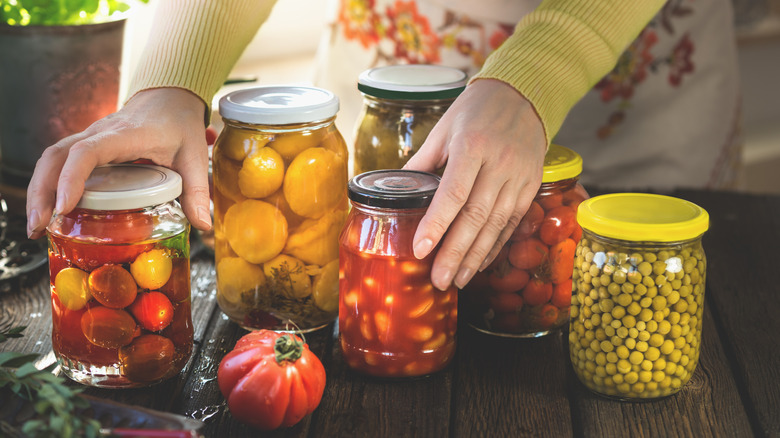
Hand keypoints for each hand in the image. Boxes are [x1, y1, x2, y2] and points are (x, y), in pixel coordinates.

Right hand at [26, 88, 211, 238]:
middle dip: (42, 192)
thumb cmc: (180, 124)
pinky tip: (50, 210)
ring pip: (51, 158)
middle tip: (40, 227)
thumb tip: (202, 225)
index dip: (71, 179)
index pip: (86, 152)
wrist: (170, 97)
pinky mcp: (87, 146)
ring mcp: (89, 138)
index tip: (65, 207)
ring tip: (38, 225)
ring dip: (39, 190)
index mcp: (124, 135)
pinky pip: (58, 161)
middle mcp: (99, 134)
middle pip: (56, 157)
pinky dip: (48, 184)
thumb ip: (197, 190)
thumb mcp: (194, 156)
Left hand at [403, 79, 546, 290]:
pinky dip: (495, 245)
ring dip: (475, 256)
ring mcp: (518, 177)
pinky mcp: (530, 187)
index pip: (453, 193)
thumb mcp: (444, 128)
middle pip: (476, 216)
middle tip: (439, 280)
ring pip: (496, 224)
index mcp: (472, 146)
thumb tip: (397, 192)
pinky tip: (479, 263)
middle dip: (455, 252)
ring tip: (458, 280)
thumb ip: (422, 162)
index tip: (420, 250)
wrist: (524, 95)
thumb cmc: (476, 110)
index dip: (437, 224)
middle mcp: (499, 164)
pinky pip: (512, 222)